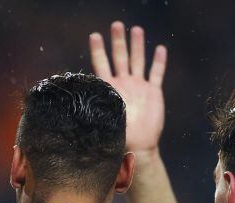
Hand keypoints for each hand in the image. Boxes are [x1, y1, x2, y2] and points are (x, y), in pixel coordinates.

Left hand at [90, 21, 166, 152]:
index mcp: (110, 89)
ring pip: (138, 61)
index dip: (98, 50)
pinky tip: (160, 49)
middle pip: (120, 57)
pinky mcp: (153, 92)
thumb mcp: (103, 122)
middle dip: (118, 41)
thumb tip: (74, 110)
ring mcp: (139, 86)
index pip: (101, 65)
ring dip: (137, 46)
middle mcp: (124, 84)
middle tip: (116, 25)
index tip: (94, 36)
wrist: (139, 146)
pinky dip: (159, 62)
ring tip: (136, 29)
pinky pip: (157, 74)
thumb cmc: (118, 137)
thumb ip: (95, 111)